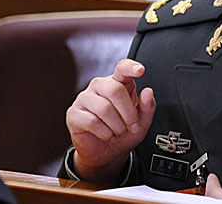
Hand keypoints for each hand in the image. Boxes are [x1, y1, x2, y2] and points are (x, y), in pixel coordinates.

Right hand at [66, 59, 155, 181]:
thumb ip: (147, 107)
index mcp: (118, 83)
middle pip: (115, 90)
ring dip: (116, 125)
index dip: (130, 67)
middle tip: (132, 125)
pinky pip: (91, 121)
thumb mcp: (141, 122)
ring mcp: (84, 99)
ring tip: (118, 132)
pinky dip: (104, 133)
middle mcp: (100, 86)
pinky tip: (106, 135)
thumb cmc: (123, 133)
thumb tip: (148, 92)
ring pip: (104, 108)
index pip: (122, 68)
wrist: (106, 153)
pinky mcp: (74, 114)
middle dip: (128, 112)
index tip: (140, 70)